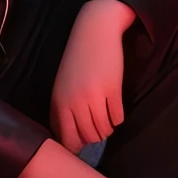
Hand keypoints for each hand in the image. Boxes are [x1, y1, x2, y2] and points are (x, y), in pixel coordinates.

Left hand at [50, 0, 134, 152]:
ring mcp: (94, 97)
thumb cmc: (77, 59)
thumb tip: (70, 138)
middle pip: (89, 137)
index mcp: (59, 103)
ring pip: (104, 130)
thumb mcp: (63, 85)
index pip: (68, 139)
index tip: (83, 144)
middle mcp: (75, 103)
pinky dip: (118, 118)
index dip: (77, 146)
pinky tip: (116, 109)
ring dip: (108, 128)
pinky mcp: (113, 90)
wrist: (94, 31)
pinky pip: (117, 118)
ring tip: (107, 119)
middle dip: (95, 137)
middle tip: (99, 128)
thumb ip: (63, 110)